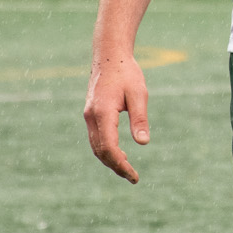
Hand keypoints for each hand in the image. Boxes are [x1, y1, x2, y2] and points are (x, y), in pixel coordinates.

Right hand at [83, 52, 149, 183]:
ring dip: (110, 160)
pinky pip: (96, 139)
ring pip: (96, 147)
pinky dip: (106, 150)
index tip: (134, 176)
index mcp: (103, 113)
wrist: (109, 55)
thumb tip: (143, 143)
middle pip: (100, 151)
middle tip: (133, 177)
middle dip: (116, 166)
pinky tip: (120, 154)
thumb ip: (140, 119)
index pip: (109, 148)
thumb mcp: (139, 94)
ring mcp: (89, 116)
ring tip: (127, 169)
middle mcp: (91, 117)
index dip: (121, 165)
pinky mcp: (91, 114)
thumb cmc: (126, 73)